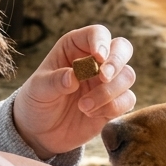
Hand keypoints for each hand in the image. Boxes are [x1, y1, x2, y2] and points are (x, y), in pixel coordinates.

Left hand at [12, 26, 135, 158]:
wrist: (41, 132)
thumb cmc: (37, 102)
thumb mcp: (38, 90)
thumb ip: (54, 81)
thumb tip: (72, 77)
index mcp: (75, 47)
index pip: (97, 33)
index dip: (101, 41)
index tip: (98, 57)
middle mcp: (95, 61)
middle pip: (122, 48)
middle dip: (116, 62)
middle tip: (103, 77)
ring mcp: (107, 82)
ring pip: (127, 75)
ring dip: (108, 92)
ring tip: (83, 106)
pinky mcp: (114, 103)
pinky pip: (128, 99)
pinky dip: (113, 107)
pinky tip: (91, 114)